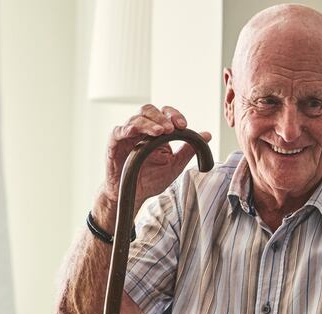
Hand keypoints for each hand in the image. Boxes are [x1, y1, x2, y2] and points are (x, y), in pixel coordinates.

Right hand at [94, 104, 212, 229]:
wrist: (134, 194)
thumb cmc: (151, 179)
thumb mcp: (174, 165)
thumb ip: (188, 150)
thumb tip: (207, 135)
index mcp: (156, 132)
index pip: (165, 114)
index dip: (174, 115)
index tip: (184, 125)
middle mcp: (141, 130)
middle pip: (149, 110)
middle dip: (162, 117)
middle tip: (172, 128)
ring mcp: (127, 135)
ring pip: (136, 118)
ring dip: (149, 123)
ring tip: (160, 132)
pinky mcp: (115, 143)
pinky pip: (118, 131)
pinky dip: (127, 129)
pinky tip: (135, 132)